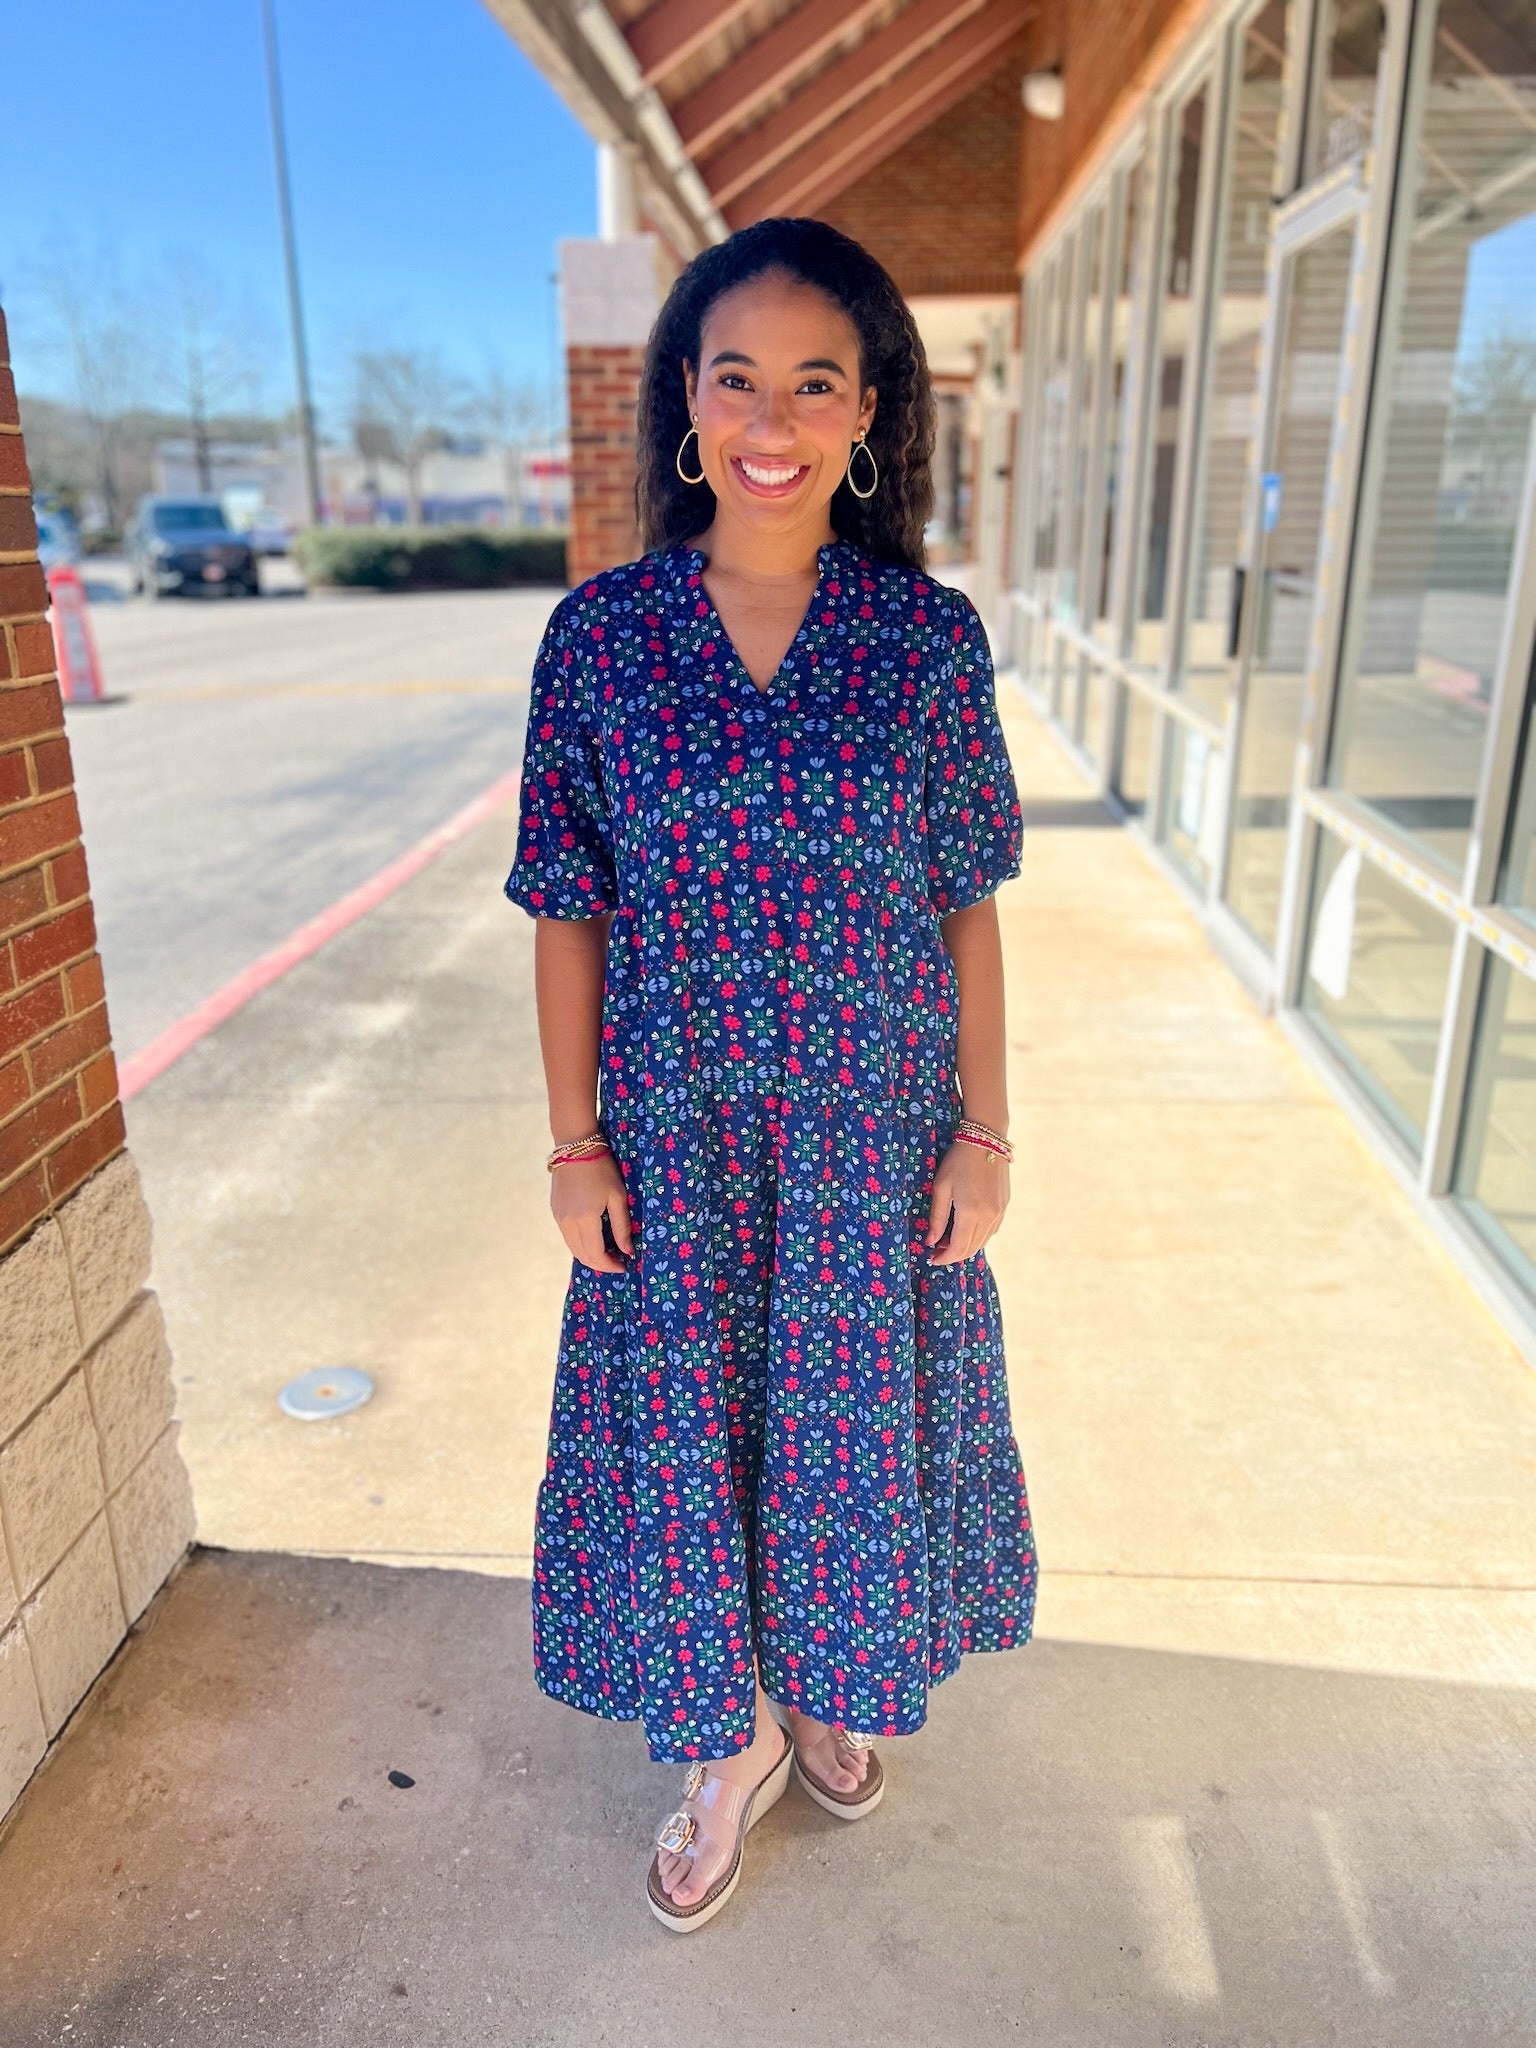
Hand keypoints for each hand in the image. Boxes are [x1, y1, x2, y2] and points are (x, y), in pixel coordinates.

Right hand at [550, 1153, 634, 1273]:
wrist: (576, 1146)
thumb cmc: (602, 1169)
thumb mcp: (618, 1196)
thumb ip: (622, 1226)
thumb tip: (628, 1251)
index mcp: (585, 1219)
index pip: (596, 1255)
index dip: (610, 1265)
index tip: (624, 1266)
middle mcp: (567, 1222)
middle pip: (582, 1255)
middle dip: (600, 1264)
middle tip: (617, 1261)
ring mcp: (558, 1217)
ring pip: (573, 1248)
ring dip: (589, 1255)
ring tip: (608, 1252)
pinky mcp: (555, 1211)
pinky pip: (567, 1236)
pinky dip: (580, 1244)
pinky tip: (594, 1238)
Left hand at [923, 1139, 1008, 1264]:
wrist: (986, 1139)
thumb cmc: (958, 1160)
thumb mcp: (941, 1187)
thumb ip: (936, 1217)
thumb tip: (931, 1241)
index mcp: (971, 1213)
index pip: (958, 1248)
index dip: (944, 1258)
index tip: (932, 1258)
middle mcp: (989, 1217)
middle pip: (971, 1249)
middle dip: (953, 1255)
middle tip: (937, 1250)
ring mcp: (999, 1212)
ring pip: (983, 1242)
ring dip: (966, 1246)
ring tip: (948, 1239)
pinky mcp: (1004, 1206)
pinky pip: (991, 1230)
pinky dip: (978, 1236)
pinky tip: (965, 1228)